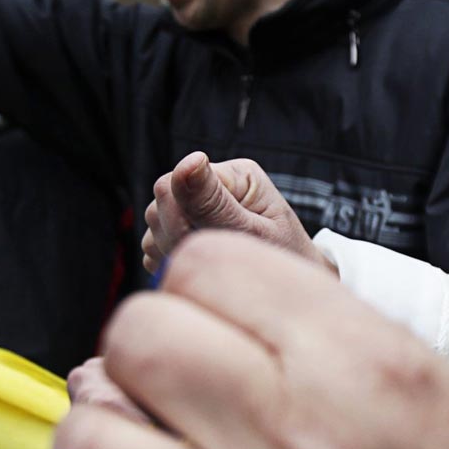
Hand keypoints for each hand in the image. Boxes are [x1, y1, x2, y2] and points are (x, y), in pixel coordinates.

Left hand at [35, 234, 448, 448]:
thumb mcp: (436, 373)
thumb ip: (318, 328)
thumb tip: (200, 302)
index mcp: (361, 364)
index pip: (201, 270)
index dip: (202, 293)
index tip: (224, 331)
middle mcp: (297, 445)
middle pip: (133, 340)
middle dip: (148, 357)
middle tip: (185, 397)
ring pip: (86, 447)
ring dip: (104, 442)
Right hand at [142, 152, 326, 275]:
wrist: (294, 287)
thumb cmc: (285, 260)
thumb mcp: (253, 234)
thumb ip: (215, 204)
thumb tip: (189, 161)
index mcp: (234, 175)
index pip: (172, 184)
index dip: (177, 220)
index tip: (206, 245)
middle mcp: (213, 184)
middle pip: (159, 206)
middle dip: (176, 238)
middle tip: (212, 257)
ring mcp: (195, 208)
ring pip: (153, 227)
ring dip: (172, 252)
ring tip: (211, 265)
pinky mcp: (185, 232)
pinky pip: (154, 246)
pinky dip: (169, 262)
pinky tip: (199, 267)